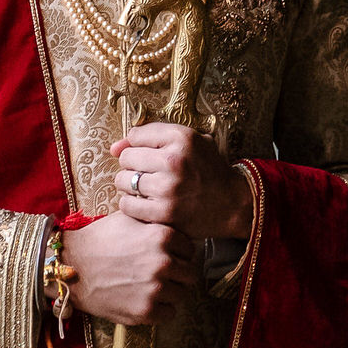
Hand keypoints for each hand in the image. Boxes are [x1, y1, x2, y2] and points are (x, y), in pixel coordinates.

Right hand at [62, 213, 196, 327]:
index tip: (169, 256)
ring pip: (182, 295)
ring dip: (171, 292)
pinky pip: (170, 314)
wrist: (71, 265)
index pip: (190, 250)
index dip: (180, 253)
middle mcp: (164, 262)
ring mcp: (155, 288)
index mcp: (162, 236)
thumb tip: (170, 217)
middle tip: (163, 275)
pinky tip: (146, 300)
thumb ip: (153, 219)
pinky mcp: (145, 310)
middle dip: (179, 274)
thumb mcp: (127, 218)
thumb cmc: (98, 239)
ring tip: (152, 288)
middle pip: (190, 274)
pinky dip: (161, 309)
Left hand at [110, 123, 253, 240]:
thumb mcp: (188, 143)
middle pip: (126, 158)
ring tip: (145, 188)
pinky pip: (127, 204)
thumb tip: (113, 148)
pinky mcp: (165, 212)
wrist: (233, 203)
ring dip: (129, 185)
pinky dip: (131, 204)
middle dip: (133, 166)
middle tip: (148, 174)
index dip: (140, 147)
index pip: (135, 135)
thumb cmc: (207, 170)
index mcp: (182, 137)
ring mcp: (169, 188)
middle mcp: (174, 160)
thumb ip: (150, 137)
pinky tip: (145, 203)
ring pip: (123, 181)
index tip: (151, 157)